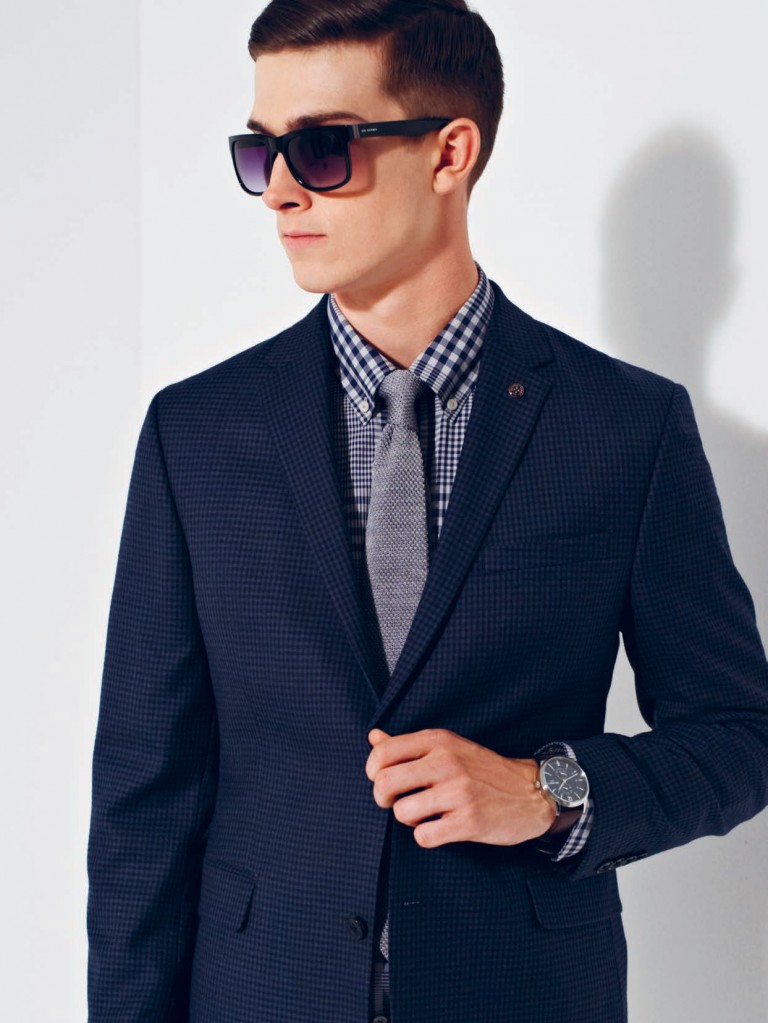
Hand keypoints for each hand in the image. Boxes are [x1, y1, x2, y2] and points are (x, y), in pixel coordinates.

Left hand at [365, 727, 555, 847]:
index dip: (373, 771)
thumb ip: (408, 744)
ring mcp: (459, 792)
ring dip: (409, 819)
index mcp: (439, 740)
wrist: (532, 792)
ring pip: (402, 813)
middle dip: (382, 798)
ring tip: (426, 814)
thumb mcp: (449, 746)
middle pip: (384, 783)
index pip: (383, 751)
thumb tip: (373, 736)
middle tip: (395, 802)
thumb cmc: (483, 769)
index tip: (381, 780)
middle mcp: (447, 762)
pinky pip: (424, 837)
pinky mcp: (469, 822)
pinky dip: (427, 837)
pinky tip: (440, 828)